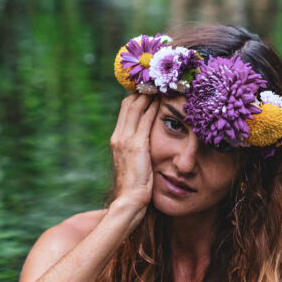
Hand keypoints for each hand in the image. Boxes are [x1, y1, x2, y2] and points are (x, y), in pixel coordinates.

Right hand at [109, 94, 158, 211]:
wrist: (130, 200)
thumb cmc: (135, 184)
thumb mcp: (134, 161)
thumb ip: (137, 147)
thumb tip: (148, 137)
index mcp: (116, 139)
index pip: (126, 109)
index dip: (137, 96)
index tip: (150, 88)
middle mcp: (118, 136)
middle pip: (130, 104)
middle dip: (143, 91)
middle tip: (158, 82)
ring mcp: (126, 140)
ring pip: (137, 107)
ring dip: (150, 95)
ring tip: (162, 86)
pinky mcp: (137, 145)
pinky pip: (147, 119)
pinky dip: (154, 108)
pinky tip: (164, 101)